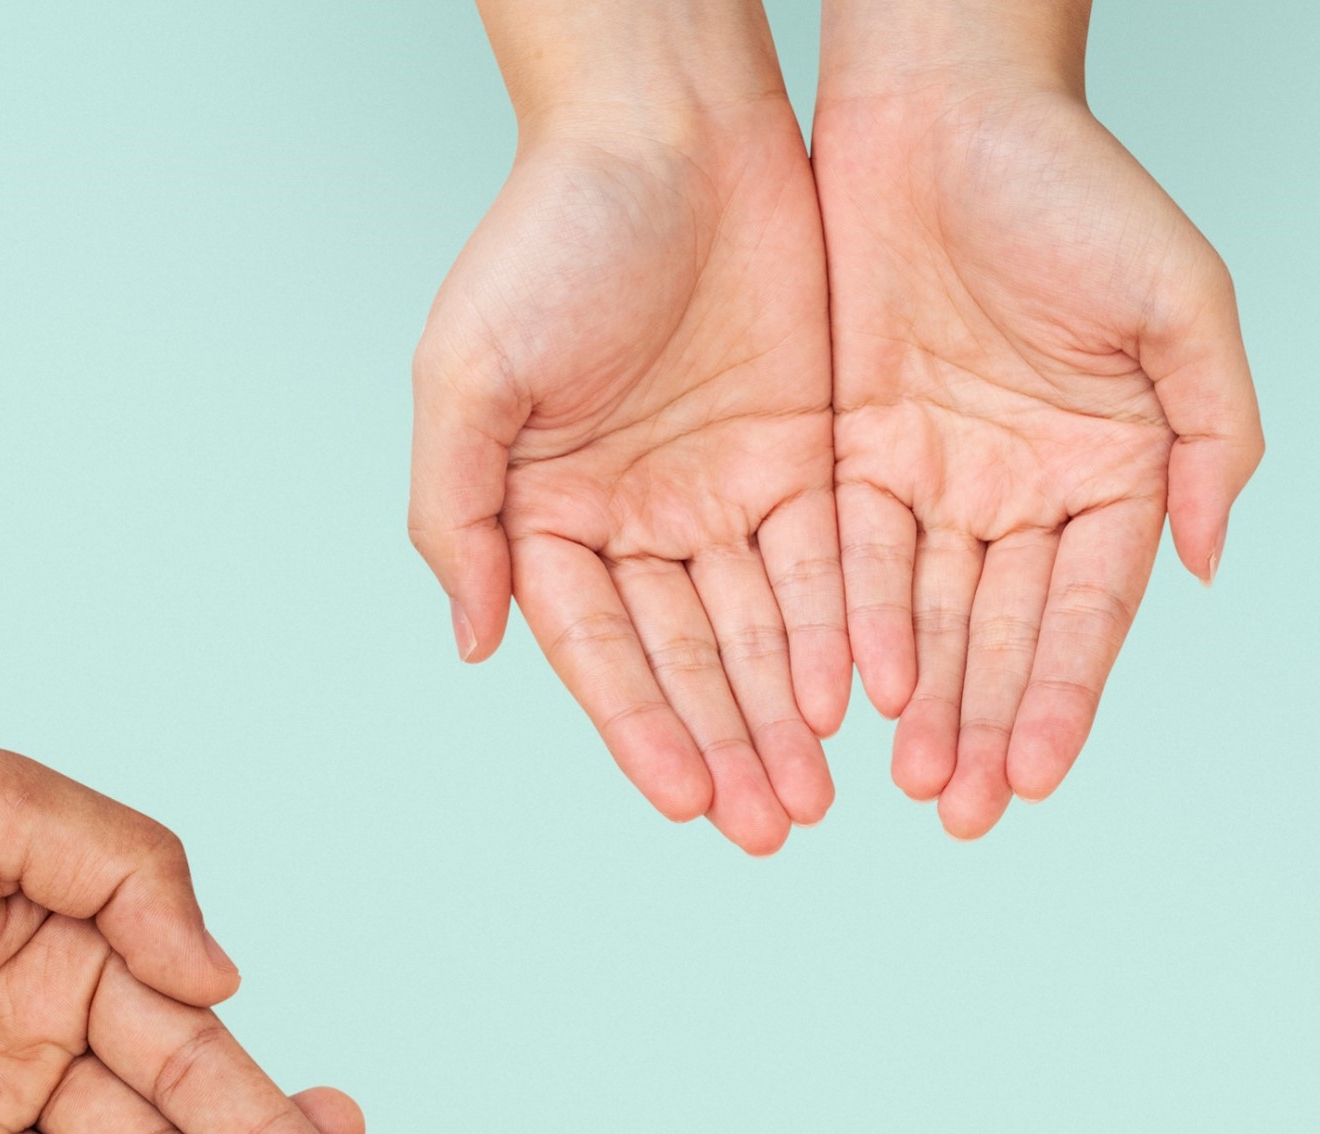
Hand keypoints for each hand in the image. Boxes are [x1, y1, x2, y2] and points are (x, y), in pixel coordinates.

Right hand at [414, 0, 842, 852]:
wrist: (670, 120)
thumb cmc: (554, 227)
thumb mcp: (470, 371)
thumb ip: (461, 511)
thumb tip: (475, 640)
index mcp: (548, 508)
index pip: (597, 647)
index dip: (640, 725)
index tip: (685, 798)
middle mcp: (637, 514)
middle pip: (688, 656)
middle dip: (727, 745)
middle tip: (770, 826)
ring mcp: (723, 488)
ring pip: (763, 628)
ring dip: (786, 715)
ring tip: (815, 794)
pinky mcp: (804, 454)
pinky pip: (827, 564)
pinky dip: (840, 633)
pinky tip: (858, 700)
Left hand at [816, 0, 1260, 835]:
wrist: (941, 96)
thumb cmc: (1071, 180)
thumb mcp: (1180, 297)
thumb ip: (1213, 429)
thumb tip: (1209, 556)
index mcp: (1118, 468)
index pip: (1090, 609)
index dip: (1064, 691)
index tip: (1040, 771)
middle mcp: (1031, 489)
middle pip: (1007, 633)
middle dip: (989, 725)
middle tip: (967, 809)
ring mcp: (945, 475)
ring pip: (932, 616)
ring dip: (926, 702)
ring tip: (915, 780)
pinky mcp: (861, 450)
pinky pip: (856, 558)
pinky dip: (856, 627)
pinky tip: (852, 695)